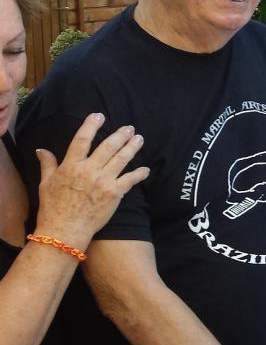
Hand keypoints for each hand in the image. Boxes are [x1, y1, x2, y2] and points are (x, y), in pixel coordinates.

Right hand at [32, 114, 149, 247]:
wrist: (65, 229)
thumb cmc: (53, 207)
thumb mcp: (46, 183)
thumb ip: (47, 164)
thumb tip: (41, 149)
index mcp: (71, 165)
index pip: (82, 139)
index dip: (91, 125)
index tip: (99, 115)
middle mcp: (89, 170)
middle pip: (108, 146)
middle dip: (120, 135)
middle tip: (129, 128)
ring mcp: (104, 181)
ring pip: (122, 159)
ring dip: (132, 147)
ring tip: (139, 139)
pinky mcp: (115, 193)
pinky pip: (131, 179)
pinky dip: (140, 173)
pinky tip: (145, 169)